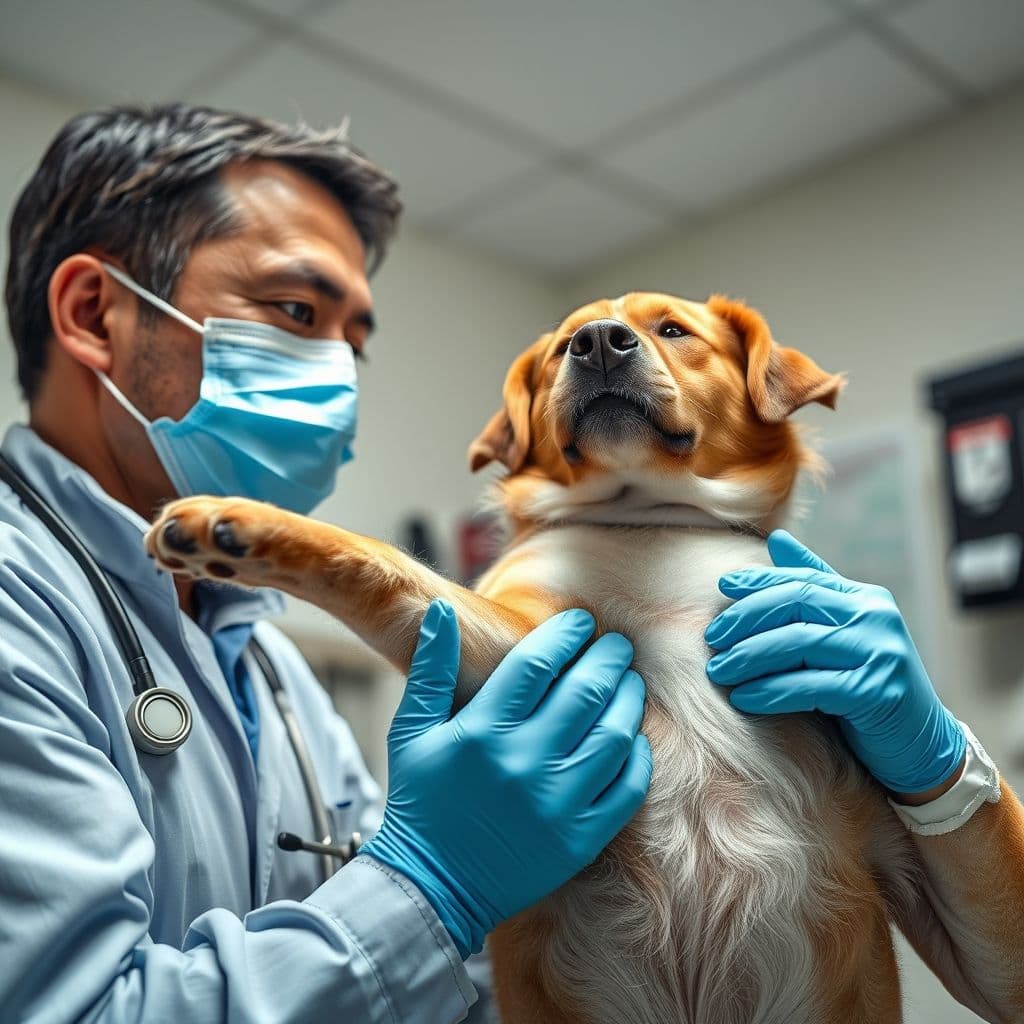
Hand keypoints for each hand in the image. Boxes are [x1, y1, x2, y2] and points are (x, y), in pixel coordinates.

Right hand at [360, 600, 651, 958]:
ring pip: (614, 735)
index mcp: (483, 731)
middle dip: (608, 658)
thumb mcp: (412, 730)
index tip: (581, 621)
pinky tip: (633, 736)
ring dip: (629, 698)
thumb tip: (441, 609)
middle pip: (586, 692)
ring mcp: (556, 804)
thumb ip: (430, 667)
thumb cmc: (420, 801)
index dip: (566, 634)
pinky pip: (627, 788)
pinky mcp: (579, 839)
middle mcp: (524, 763)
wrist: (430, 886)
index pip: (538, 663)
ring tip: (628, 681)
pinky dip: (637, 756)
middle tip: (615, 645)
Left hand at [704, 530, 964, 796]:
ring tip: (719, 671)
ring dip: (750, 657)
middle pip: (797, 603)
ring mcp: (880, 654)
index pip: (802, 579)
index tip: (723, 587)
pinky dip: (771, 691)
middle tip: (713, 637)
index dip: (760, 582)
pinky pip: (810, 687)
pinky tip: (745, 699)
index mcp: (865, 599)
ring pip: (799, 643)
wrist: (922, 745)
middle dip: (747, 618)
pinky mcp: (877, 692)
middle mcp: (876, 618)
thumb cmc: (869, 685)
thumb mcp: (842, 633)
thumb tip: (777, 540)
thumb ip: (813, 590)